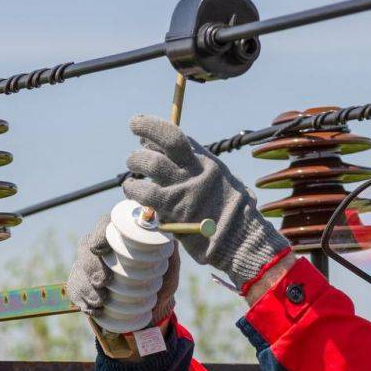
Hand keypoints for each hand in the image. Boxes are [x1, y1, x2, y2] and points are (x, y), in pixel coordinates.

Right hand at [66, 213, 180, 325]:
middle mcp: (102, 246)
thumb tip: (165, 233)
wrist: (153, 306)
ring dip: (85, 286)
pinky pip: (74, 288)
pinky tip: (91, 308)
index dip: (99, 233)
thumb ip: (169, 249)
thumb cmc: (161, 279)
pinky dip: (81, 299)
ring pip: (78, 269)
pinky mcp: (83, 283)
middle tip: (101, 281)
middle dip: (90, 265)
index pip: (105, 225)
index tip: (99, 249)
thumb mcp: (170, 264)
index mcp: (121, 235)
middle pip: (86, 247)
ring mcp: (89, 265)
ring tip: (99, 302)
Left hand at [122, 115, 289, 290]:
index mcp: (208, 164)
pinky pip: (143, 191)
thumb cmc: (234, 217)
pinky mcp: (171, 208)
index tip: (142, 130)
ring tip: (133, 168)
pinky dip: (133, 188)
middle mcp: (195, 170)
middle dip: (145, 133)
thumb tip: (186, 164)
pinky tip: (131, 188)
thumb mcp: (227, 185)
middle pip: (165, 141)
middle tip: (136, 148)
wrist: (238, 240)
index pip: (178, 137)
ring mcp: (183, 187)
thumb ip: (206, 174)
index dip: (155, 129)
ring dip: (136, 161)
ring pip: (150, 163)